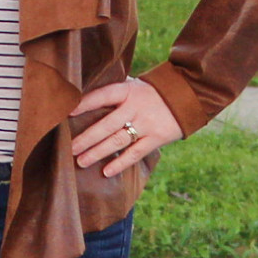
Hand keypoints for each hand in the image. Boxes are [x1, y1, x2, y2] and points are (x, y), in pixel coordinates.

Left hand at [69, 77, 183, 176]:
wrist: (189, 93)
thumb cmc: (153, 91)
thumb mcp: (135, 85)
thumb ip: (115, 93)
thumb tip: (84, 101)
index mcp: (128, 90)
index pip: (103, 96)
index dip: (85, 104)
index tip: (68, 112)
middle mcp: (136, 106)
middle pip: (106, 124)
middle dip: (86, 138)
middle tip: (70, 148)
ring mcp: (146, 123)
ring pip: (117, 141)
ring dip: (97, 152)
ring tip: (81, 162)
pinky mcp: (157, 138)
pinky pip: (135, 153)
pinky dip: (120, 163)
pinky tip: (106, 171)